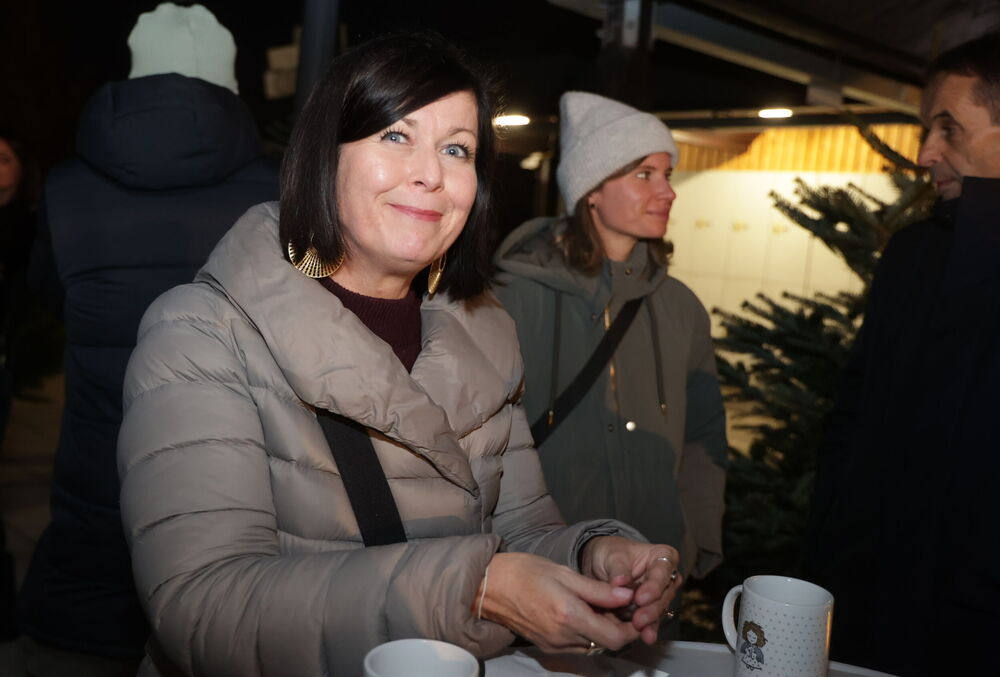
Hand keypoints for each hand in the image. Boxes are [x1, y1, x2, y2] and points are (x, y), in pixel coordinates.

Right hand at [477, 552, 639, 653]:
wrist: (489, 586)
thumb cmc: (524, 572)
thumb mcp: (565, 573)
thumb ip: (598, 589)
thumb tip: (627, 595)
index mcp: (570, 615)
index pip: (615, 637)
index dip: (631, 628)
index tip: (636, 611)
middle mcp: (563, 636)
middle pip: (606, 644)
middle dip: (618, 627)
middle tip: (619, 605)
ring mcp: (554, 644)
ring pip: (592, 646)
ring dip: (602, 631)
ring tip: (600, 607)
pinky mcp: (546, 646)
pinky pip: (576, 646)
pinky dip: (585, 633)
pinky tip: (581, 613)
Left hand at [580, 536, 681, 643]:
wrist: (600, 564)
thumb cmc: (610, 553)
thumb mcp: (612, 555)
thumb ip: (618, 569)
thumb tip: (620, 581)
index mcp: (662, 556)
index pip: (662, 571)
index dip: (653, 586)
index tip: (640, 598)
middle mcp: (665, 576)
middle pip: (664, 593)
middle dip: (652, 608)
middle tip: (639, 619)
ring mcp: (660, 594)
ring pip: (659, 609)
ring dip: (650, 621)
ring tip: (640, 630)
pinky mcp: (651, 609)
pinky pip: (652, 620)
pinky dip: (648, 629)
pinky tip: (645, 637)